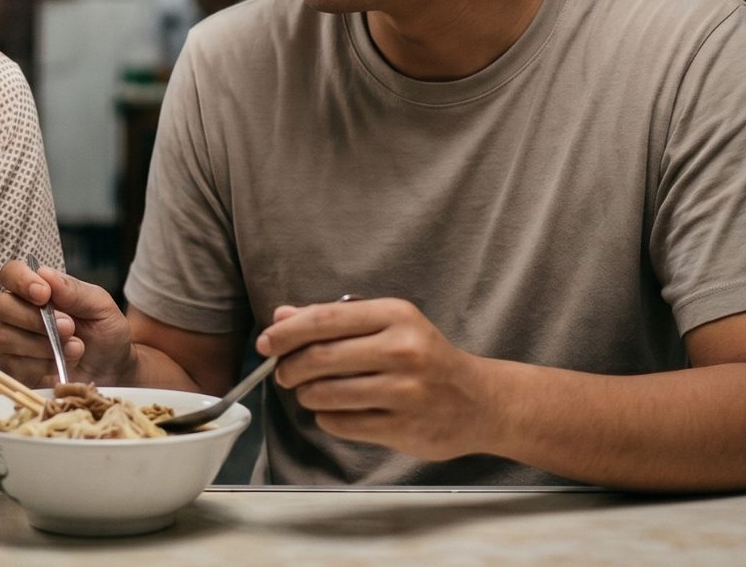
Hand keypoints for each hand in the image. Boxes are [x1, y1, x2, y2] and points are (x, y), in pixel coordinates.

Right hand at [0, 260, 131, 385]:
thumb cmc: (105, 332)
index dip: (21, 280)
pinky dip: (42, 364)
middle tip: (69, 327)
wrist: (114, 371)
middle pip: (2, 305)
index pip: (11, 273)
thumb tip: (45, 274)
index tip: (44, 294)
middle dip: (34, 318)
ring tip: (75, 348)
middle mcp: (19, 312)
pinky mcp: (15, 369)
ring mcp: (14, 341)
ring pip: (5, 336)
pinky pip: (13, 364)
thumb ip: (74, 290)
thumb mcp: (101, 307)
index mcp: (37, 289)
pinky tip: (61, 364)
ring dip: (41, 344)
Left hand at [259, 298, 494, 462]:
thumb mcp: (389, 325)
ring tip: (309, 392)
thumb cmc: (426, 358)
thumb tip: (281, 317)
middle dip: (290, 367)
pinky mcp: (403, 428)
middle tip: (283, 373)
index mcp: (396, 316)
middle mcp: (402, 351)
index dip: (288, 333)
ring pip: (326, 394)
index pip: (326, 320)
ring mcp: (405, 392)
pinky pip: (342, 424)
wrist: (479, 401)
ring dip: (306, 395)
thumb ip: (334, 320)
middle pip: (320, 358)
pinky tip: (335, 411)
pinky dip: (327, 418)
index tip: (266, 342)